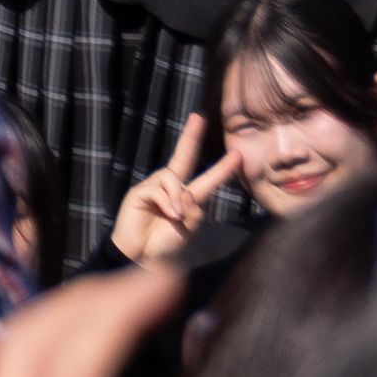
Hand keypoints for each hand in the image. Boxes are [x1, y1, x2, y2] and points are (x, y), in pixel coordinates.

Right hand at [109, 108, 234, 263]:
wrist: (141, 259)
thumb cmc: (166, 246)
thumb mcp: (190, 229)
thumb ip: (194, 210)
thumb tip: (187, 192)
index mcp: (187, 198)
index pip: (208, 179)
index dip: (222, 168)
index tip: (238, 155)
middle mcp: (171, 188)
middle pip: (183, 157)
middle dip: (191, 136)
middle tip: (199, 117)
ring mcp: (153, 189)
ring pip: (172, 177)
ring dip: (179, 198)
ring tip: (177, 218)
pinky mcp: (138, 193)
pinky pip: (158, 187)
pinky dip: (167, 202)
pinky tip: (170, 215)